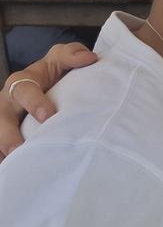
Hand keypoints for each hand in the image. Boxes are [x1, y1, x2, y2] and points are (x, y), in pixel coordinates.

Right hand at [2, 43, 97, 157]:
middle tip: (18, 149)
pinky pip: (1, 150)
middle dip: (7, 134)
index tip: (48, 116)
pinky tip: (13, 172)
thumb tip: (89, 58)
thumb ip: (71, 55)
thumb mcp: (60, 59)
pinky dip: (6, 162)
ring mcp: (5, 122)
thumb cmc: (54, 74)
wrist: (49, 87)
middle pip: (1, 118)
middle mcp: (7, 103)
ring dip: (2, 149)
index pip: (24, 90)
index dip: (34, 102)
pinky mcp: (7, 137)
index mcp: (22, 82)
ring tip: (14, 165)